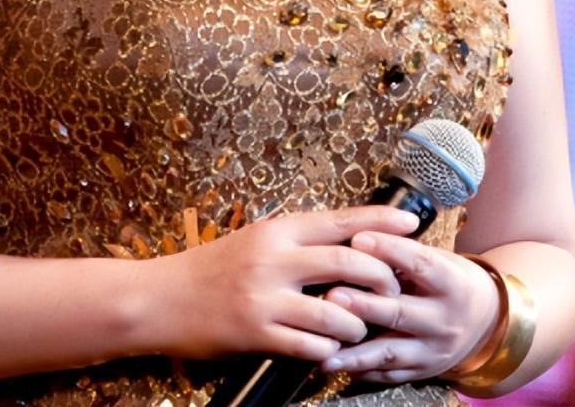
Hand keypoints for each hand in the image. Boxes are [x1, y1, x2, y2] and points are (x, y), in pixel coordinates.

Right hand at [139, 205, 418, 363]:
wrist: (163, 297)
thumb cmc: (212, 267)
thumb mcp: (255, 241)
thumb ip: (295, 241)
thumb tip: (343, 241)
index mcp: (277, 230)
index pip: (340, 222)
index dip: (380, 223)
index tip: (412, 223)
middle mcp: (275, 259)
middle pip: (348, 263)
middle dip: (381, 278)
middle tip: (394, 289)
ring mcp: (265, 296)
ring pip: (335, 312)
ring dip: (357, 323)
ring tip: (361, 327)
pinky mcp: (256, 332)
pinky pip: (308, 346)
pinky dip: (328, 350)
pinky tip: (331, 351)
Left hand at [319, 235, 499, 384]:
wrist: (486, 322)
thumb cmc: (450, 279)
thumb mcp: (440, 259)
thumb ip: (406, 253)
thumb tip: (361, 233)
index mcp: (451, 283)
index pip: (420, 263)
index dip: (389, 250)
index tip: (357, 238)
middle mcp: (445, 320)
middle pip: (401, 312)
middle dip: (365, 306)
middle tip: (331, 296)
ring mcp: (433, 351)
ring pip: (392, 352)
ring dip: (357, 351)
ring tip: (326, 349)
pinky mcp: (422, 373)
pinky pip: (389, 375)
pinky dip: (362, 371)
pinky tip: (335, 365)